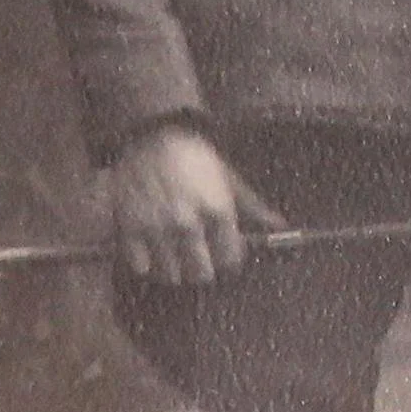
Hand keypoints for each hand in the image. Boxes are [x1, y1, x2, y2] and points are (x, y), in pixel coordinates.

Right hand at [113, 125, 283, 284]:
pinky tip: (152, 250)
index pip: (230, 260)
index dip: (228, 258)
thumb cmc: (194, 156)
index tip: (222, 252)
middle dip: (202, 269)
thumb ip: (253, 206)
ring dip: (175, 269)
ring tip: (175, 254)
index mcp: (218, 211)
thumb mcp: (228, 176)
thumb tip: (279, 225)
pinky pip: (141, 267)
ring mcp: (158, 228)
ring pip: (172, 275)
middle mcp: (189, 224)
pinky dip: (147, 263)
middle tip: (198, 257)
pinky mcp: (131, 228)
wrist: (150, 136)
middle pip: (201, 274)